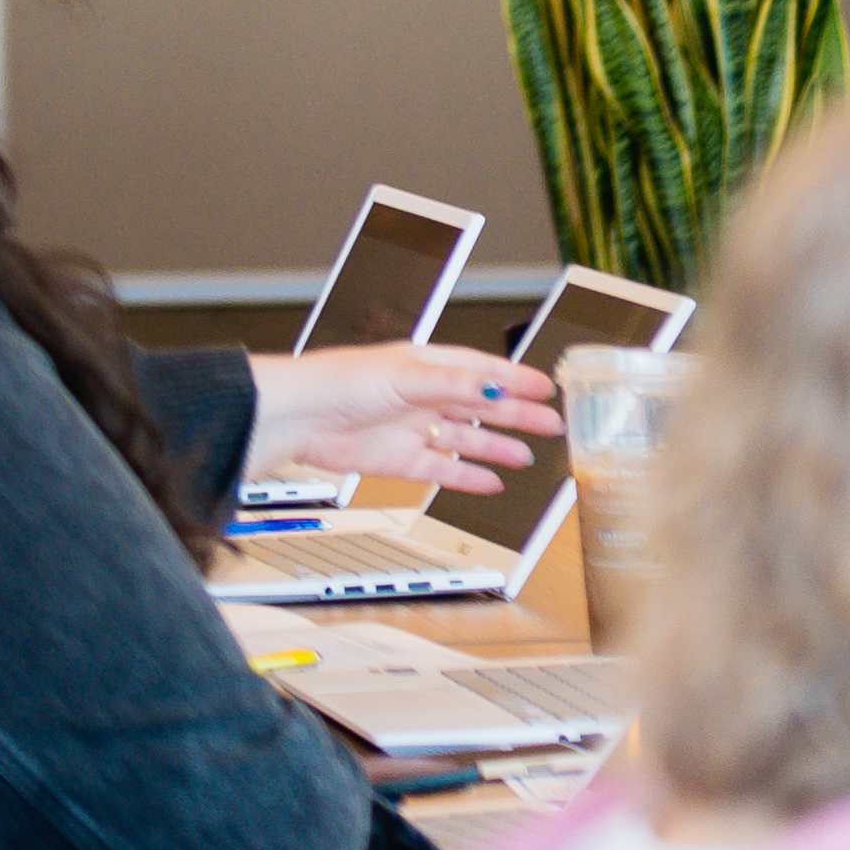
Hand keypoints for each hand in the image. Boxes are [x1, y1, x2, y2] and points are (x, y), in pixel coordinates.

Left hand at [248, 345, 563, 496]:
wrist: (297, 418)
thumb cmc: (340, 382)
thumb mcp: (406, 376)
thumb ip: (453, 384)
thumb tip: (495, 386)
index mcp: (429, 365)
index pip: (484, 370)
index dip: (517, 379)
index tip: (547, 388)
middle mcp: (425, 396)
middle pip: (482, 406)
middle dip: (517, 415)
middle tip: (552, 424)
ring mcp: (413, 429)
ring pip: (467, 440)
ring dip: (497, 448)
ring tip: (527, 457)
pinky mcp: (399, 460)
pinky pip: (442, 469)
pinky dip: (467, 477)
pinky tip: (491, 483)